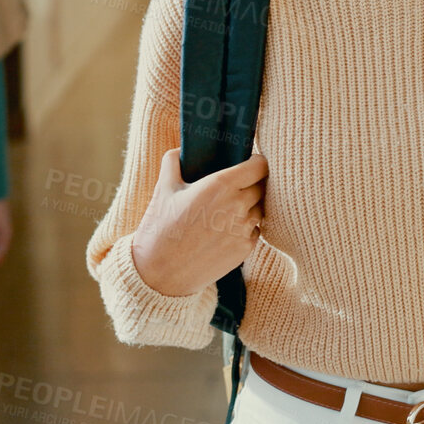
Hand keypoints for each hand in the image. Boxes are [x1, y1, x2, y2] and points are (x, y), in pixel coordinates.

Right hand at [130, 148, 266, 296]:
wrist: (160, 274)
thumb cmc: (160, 228)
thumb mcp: (163, 188)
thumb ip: (173, 162)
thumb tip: (181, 150)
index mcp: (220, 185)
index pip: (260, 166)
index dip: (256, 162)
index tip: (248, 164)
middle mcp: (237, 205)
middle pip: (262, 186)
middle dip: (252, 184)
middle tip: (236, 187)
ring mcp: (244, 229)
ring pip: (261, 208)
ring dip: (251, 205)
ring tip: (229, 209)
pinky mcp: (245, 249)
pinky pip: (255, 229)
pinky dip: (246, 226)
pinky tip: (226, 228)